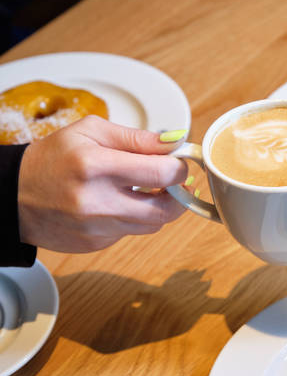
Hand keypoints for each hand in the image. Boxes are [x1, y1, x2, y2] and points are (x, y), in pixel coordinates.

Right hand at [18, 116, 188, 251]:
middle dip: (180, 195)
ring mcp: (97, 227)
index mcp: (96, 165)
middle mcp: (97, 201)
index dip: (180, 168)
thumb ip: (137, 138)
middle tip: (176, 182)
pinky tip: (118, 204)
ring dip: (158, 207)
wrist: (12, 194)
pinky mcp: (95, 244)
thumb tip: (177, 142)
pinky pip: (132, 233)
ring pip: (153, 224)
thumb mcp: (90, 131)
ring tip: (146, 189)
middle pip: (166, 209)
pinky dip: (133, 218)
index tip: (180, 163)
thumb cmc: (53, 158)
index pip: (162, 172)